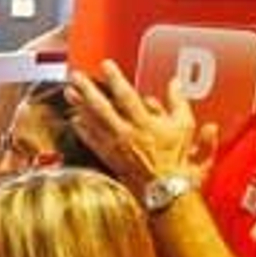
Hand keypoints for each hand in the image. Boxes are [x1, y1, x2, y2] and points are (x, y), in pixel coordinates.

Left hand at [67, 61, 212, 189]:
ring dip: (80, 106)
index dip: (115, 79)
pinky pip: (92, 141)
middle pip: (101, 108)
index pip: (126, 96)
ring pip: (92, 122)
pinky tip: (74, 119)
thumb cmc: (178, 159)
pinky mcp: (109, 157)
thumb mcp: (185, 127)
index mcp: (145, 124)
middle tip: (75, 76)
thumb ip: (179, 102)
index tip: (106, 65)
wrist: (166, 190)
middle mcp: (126, 134)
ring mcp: (115, 146)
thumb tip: (174, 82)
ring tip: (69, 92)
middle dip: (87, 90)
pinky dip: (82, 129)